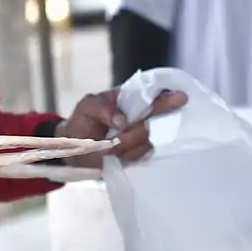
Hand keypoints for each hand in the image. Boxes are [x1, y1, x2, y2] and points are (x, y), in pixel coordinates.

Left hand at [56, 89, 187, 168]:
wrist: (72, 148)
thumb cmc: (81, 120)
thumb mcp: (87, 105)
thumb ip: (103, 107)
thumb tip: (122, 120)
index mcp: (130, 100)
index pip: (153, 95)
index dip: (166, 97)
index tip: (179, 97)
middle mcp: (140, 117)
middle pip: (156, 119)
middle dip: (144, 127)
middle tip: (123, 134)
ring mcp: (140, 137)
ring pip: (147, 140)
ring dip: (127, 144)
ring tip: (107, 145)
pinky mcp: (137, 154)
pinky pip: (140, 155)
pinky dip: (127, 155)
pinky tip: (114, 154)